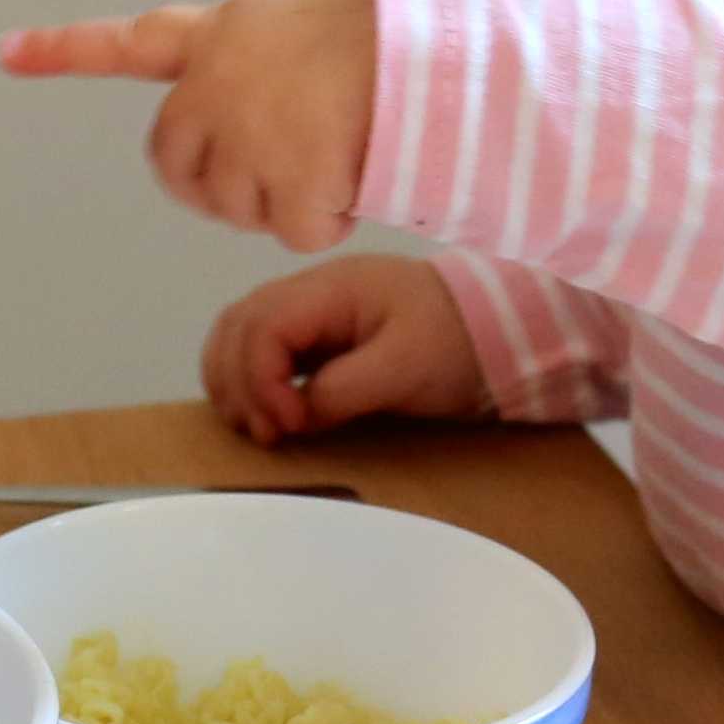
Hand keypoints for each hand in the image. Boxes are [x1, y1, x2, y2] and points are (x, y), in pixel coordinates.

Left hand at [0, 0, 382, 250]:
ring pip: (240, 208)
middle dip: (217, 184)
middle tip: (281, 169)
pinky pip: (295, 232)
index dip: (64, 50)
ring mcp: (245, 139)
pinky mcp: (287, 182)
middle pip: (178, 169)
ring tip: (338, 146)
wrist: (428, 41)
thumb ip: (252, 61)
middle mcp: (212, 89)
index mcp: (217, 39)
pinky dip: (329, 220)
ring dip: (285, 200)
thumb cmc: (382, 26)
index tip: (5, 50)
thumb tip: (259, 113)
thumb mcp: (296, 18)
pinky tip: (356, 173)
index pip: (126, 44)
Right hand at [201, 254, 485, 444]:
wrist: (490, 326)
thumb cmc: (453, 340)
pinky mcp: (311, 335)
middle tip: (265, 434)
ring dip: (232, 381)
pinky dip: (245, 379)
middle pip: (235, 325)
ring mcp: (305, 311)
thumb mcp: (407, 367)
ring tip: (256, 427)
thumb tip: (296, 416)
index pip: (263, 325)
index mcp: (329, 289)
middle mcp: (306, 292)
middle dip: (236, 383)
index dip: (260, 379)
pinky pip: (256, 348)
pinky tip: (262, 412)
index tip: (290, 425)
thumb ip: (346, 389)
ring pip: (235, 334)